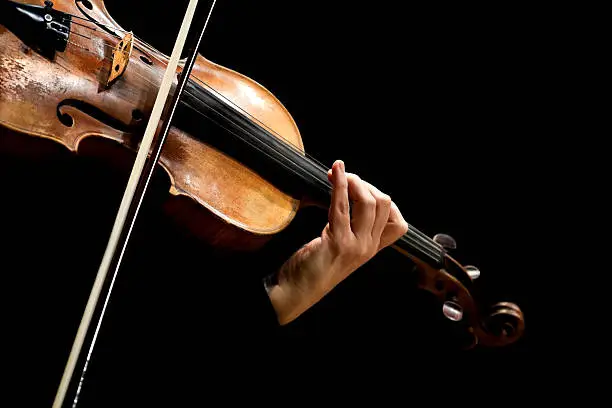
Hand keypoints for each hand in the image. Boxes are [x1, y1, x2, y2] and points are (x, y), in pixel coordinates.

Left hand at [266, 160, 408, 324]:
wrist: (296, 291)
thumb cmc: (313, 267)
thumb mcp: (340, 247)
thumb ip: (350, 227)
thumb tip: (348, 193)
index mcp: (372, 249)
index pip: (397, 222)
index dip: (381, 199)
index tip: (361, 188)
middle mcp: (368, 248)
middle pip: (385, 205)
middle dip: (365, 184)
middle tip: (346, 178)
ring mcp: (356, 246)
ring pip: (369, 203)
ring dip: (354, 182)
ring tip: (339, 174)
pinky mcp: (338, 242)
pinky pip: (343, 206)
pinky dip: (340, 185)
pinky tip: (335, 173)